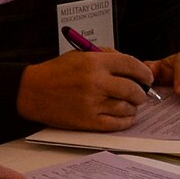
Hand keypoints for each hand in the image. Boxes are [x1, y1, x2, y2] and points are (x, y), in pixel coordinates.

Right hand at [16, 50, 153, 130]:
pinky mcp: (87, 121)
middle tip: (142, 93)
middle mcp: (95, 82)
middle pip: (133, 89)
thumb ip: (106, 56)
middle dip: (142, 92)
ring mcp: (92, 103)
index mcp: (94, 63)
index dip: (144, 72)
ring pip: (126, 108)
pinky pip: (115, 123)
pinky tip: (126, 117)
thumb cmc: (56, 72)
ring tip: (132, 105)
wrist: (31, 91)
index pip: (131, 64)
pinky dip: (125, 121)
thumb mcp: (80, 55)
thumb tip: (131, 65)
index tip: (147, 77)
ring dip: (133, 107)